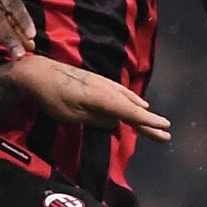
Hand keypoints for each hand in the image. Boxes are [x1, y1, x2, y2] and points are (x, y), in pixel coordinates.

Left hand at [8, 54, 171, 141]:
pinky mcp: (99, 82)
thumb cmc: (53, 97)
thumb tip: (116, 124)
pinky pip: (122, 93)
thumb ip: (97, 120)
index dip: (148, 122)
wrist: (40, 73)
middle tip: (166, 134)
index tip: (165, 128)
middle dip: (150, 121)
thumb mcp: (72, 116)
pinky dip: (133, 101)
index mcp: (102, 98)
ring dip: (143, 112)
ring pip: (129, 100)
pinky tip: (138, 103)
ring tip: (156, 123)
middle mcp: (108, 89)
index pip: (130, 112)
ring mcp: (105, 84)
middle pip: (133, 107)